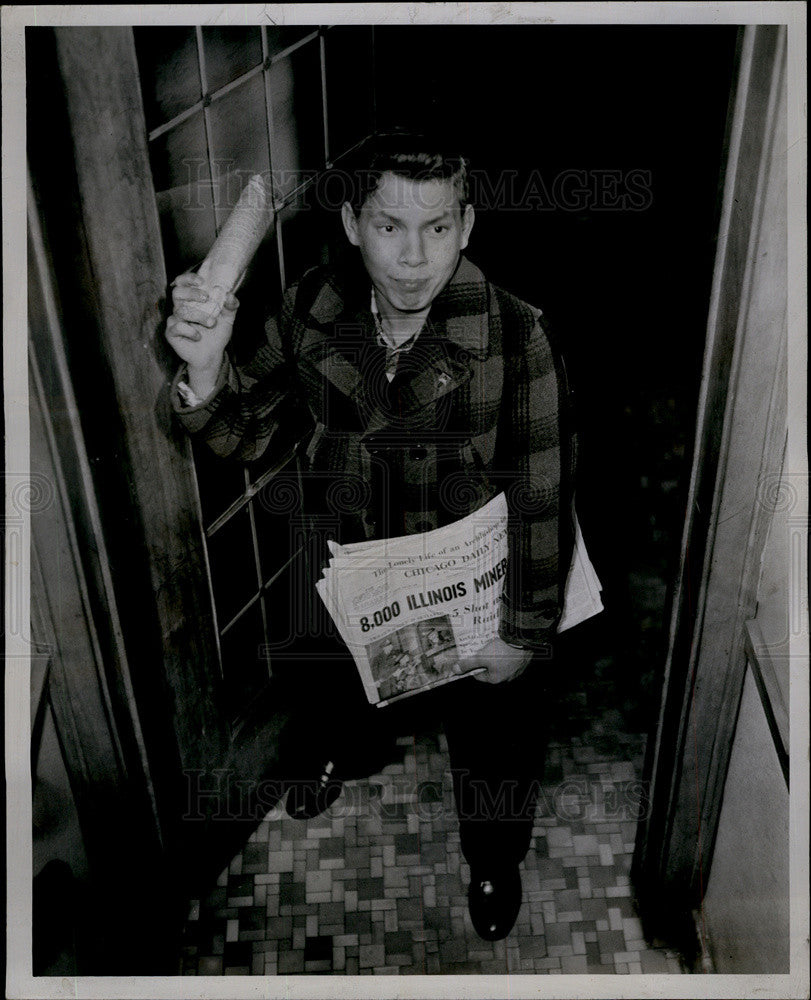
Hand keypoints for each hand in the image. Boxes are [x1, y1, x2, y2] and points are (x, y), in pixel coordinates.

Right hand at [165, 271, 238, 395]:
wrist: (212, 355)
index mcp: (191, 300)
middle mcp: (181, 308)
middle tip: (206, 298)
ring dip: (198, 316)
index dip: (188, 278)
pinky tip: (198, 336)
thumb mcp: (228, 319)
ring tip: (212, 323)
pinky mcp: (171, 333)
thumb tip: (230, 295)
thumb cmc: (216, 334)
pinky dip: (190, 330)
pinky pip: (177, 327)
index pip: (183, 283)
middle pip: (177, 293)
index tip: (201, 281)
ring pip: (181, 311)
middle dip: (191, 293)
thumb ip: (231, 306)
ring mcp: (175, 320)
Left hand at [463, 636, 532, 684]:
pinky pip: (511, 659)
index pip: (478, 675)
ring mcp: (516, 670)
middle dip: (485, 659)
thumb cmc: (502, 651)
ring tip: (493, 645)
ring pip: (501, 663)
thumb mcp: (481, 656)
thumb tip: (455, 670)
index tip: (472, 656)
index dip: (473, 665)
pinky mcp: (522, 661)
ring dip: (496, 655)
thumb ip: (468, 664)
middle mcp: (506, 677)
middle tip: (482, 648)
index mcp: (495, 679)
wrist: (523, 641)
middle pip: (490, 669)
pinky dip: (507, 653)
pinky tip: (504, 644)